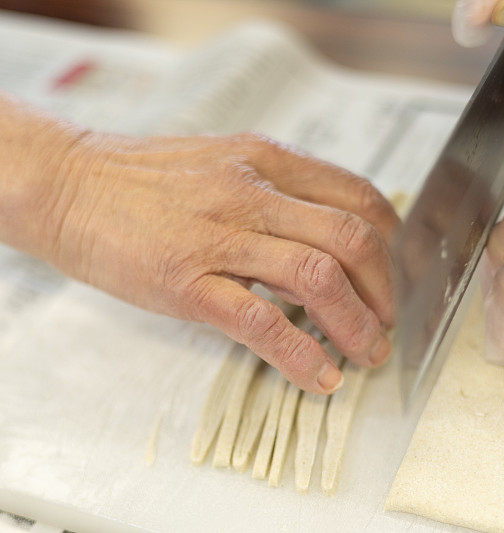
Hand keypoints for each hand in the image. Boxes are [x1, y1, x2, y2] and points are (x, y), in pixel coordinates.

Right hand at [20, 122, 398, 393]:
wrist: (69, 183)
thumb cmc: (147, 179)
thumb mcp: (227, 162)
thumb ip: (280, 190)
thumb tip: (333, 233)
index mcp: (269, 160)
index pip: (358, 196)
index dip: (392, 242)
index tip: (396, 275)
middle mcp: (254, 192)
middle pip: (353, 238)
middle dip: (386, 290)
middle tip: (388, 323)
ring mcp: (221, 236)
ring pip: (318, 277)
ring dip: (356, 324)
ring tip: (366, 353)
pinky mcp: (187, 281)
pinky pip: (261, 321)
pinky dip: (301, 354)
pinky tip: (318, 376)